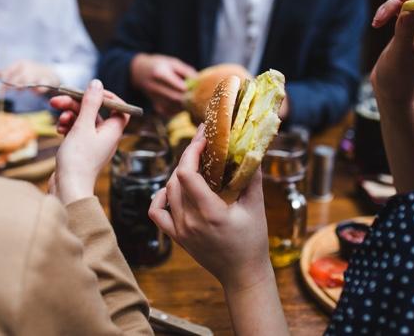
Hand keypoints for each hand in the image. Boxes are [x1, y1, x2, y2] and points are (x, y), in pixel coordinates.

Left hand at [0, 60, 58, 89]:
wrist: (49, 73)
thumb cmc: (28, 72)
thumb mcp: (15, 70)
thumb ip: (1, 72)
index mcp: (20, 63)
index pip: (9, 71)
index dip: (4, 80)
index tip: (0, 90)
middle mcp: (28, 67)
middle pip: (18, 77)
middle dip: (13, 84)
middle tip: (10, 90)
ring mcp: (38, 74)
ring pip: (29, 81)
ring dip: (24, 86)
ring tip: (20, 90)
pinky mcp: (47, 81)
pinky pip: (43, 86)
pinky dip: (39, 89)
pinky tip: (36, 91)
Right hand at [48, 79, 129, 204]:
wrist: (68, 189)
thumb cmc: (78, 160)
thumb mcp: (83, 126)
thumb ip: (90, 103)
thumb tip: (97, 83)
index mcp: (113, 130)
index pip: (119, 107)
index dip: (106, 97)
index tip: (90, 92)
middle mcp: (106, 136)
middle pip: (95, 111)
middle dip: (76, 104)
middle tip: (58, 100)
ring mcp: (93, 143)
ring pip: (83, 120)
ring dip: (69, 115)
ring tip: (58, 119)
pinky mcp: (81, 149)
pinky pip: (76, 130)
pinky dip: (67, 126)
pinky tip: (58, 129)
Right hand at [130, 54, 196, 116]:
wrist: (138, 71)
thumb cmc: (159, 64)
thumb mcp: (173, 62)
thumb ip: (187, 71)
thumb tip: (199, 81)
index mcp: (160, 74)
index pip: (180, 87)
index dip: (192, 89)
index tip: (199, 87)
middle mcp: (155, 87)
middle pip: (178, 98)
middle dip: (190, 98)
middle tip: (198, 95)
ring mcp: (154, 98)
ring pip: (175, 107)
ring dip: (185, 105)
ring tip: (191, 99)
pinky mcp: (155, 106)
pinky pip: (170, 112)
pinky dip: (178, 110)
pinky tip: (182, 104)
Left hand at [149, 127, 272, 291]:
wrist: (242, 274)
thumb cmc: (253, 240)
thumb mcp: (256, 206)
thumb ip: (252, 176)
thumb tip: (252, 148)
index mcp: (210, 213)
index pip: (187, 174)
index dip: (192, 151)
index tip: (204, 139)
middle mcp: (190, 221)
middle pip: (176, 178)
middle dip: (188, 156)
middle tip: (202, 144)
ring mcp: (180, 230)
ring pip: (167, 191)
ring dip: (178, 173)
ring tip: (195, 163)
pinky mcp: (176, 236)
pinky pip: (157, 212)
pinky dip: (161, 196)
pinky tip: (173, 189)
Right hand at [370, 0, 413, 104]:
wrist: (390, 91)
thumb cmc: (397, 79)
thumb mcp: (399, 57)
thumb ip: (404, 33)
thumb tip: (407, 10)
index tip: (401, 0)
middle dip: (401, 0)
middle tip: (383, 12)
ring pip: (409, 2)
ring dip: (390, 6)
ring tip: (376, 21)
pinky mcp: (408, 27)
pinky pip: (401, 9)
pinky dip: (387, 12)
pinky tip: (377, 23)